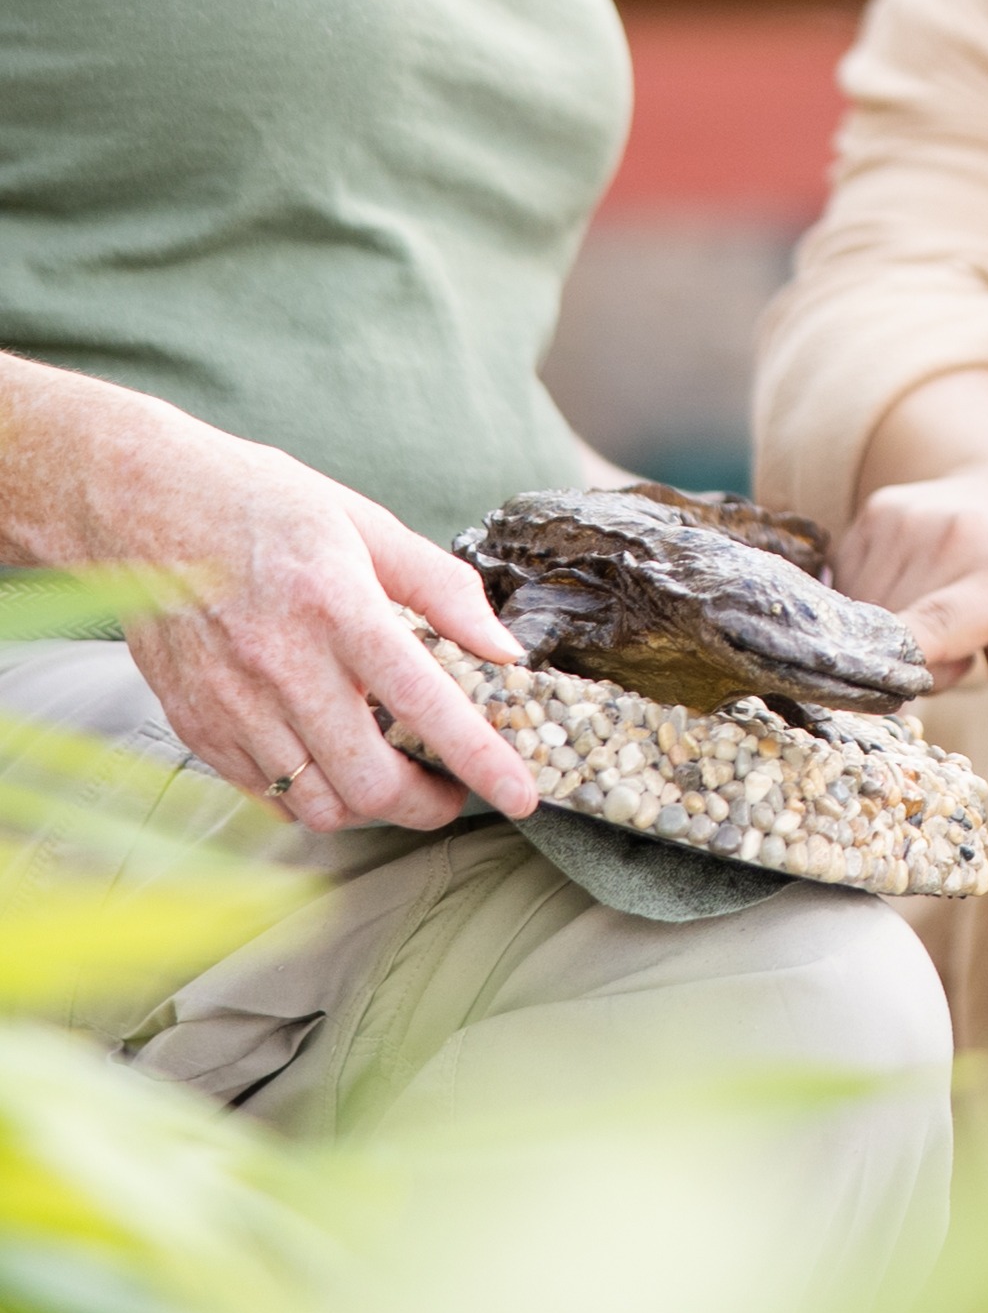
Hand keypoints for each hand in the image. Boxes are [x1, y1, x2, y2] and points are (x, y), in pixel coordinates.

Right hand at [6, 369, 536, 832]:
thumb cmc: (263, 506)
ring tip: (395, 779)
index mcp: (338, 610)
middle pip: (369, 782)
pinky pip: (263, 792)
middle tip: (453, 792)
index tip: (521, 797)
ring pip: (314, 802)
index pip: (426, 705)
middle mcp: (282, 667)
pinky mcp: (194, 723)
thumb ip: (444, 589)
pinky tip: (330, 761)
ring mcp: (231, 703)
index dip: (481, 762)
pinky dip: (307, 794)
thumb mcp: (368, 525)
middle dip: (426, 806)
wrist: (143, 505)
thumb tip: (504, 648)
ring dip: (368, 808)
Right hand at [831, 374, 987, 762]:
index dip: (900, 669)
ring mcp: (910, 518)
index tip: (882, 699)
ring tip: (947, 614)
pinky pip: (850, 586)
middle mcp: (955, 536)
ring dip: (894, 635)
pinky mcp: (878, 510)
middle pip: (893, 641)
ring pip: (864, 617)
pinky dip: (877, 602)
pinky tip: (922, 587)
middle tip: (967, 648)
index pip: (933, 630)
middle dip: (918, 666)